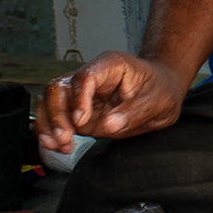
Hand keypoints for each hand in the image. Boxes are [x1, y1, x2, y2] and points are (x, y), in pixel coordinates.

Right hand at [36, 51, 189, 151]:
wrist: (163, 90)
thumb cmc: (161, 88)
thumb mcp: (158, 100)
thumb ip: (134, 112)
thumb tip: (109, 125)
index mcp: (109, 66)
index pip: (84, 77)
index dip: (78, 99)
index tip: (81, 121)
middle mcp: (90, 78)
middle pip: (59, 88)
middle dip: (56, 114)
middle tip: (65, 137)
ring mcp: (82, 96)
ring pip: (51, 103)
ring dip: (49, 125)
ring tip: (60, 145)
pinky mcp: (79, 113)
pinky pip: (56, 119)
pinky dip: (51, 132)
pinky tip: (57, 146)